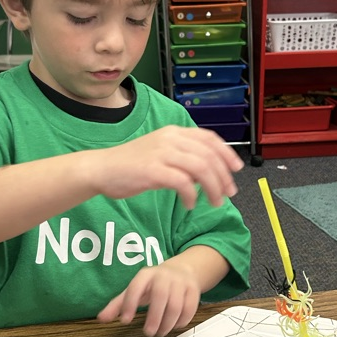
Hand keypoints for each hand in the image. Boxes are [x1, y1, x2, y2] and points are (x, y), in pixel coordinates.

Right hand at [95, 125, 242, 208]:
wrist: (101, 169)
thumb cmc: (129, 165)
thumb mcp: (159, 153)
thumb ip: (182, 157)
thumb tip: (206, 172)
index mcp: (173, 132)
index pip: (209, 138)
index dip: (226, 153)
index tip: (235, 169)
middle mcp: (169, 139)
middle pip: (209, 155)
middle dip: (223, 176)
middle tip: (228, 193)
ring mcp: (161, 153)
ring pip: (200, 168)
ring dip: (212, 187)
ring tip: (214, 202)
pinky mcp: (152, 170)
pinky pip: (182, 182)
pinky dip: (191, 195)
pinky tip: (189, 204)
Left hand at [97, 256, 202, 336]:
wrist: (182, 270)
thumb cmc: (153, 284)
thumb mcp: (135, 290)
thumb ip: (118, 305)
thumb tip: (101, 319)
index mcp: (146, 275)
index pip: (136, 287)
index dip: (129, 304)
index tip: (125, 321)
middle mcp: (164, 276)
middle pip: (160, 296)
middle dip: (154, 317)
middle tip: (148, 333)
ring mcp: (181, 282)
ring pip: (176, 305)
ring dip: (168, 323)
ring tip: (161, 332)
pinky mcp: (194, 290)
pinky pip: (190, 308)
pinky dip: (182, 321)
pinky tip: (174, 327)